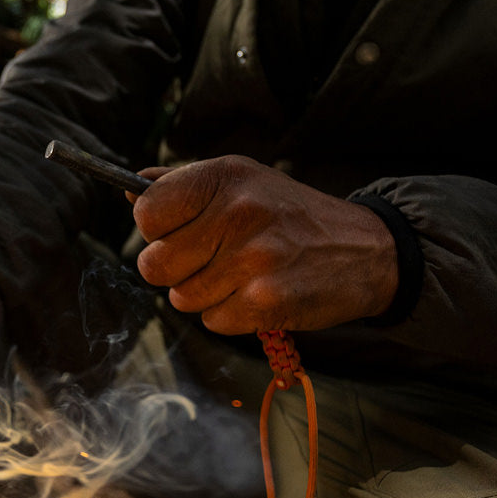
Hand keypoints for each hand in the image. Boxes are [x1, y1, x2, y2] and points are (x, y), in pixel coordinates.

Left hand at [130, 156, 397, 334]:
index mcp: (225, 177)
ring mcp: (253, 258)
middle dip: (175, 270)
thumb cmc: (291, 214)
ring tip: (242, 275)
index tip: (178, 231)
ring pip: (182, 297)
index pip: (147, 211)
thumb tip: (130, 189)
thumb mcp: (244, 180)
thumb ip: (185, 184)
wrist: (367, 250)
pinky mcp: (267, 301)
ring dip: (205, 294)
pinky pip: (214, 321)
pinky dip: (230, 315)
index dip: (157, 229)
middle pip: (155, 264)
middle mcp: (238, 212)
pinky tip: (258, 294)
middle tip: (211, 260)